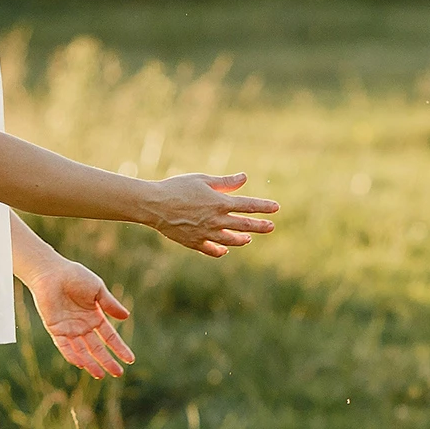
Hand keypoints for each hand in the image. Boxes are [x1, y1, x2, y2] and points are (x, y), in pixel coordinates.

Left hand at [25, 258, 133, 378]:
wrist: (52, 273)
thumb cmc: (75, 277)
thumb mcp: (98, 290)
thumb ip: (110, 305)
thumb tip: (126, 317)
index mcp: (95, 317)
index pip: (110, 337)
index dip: (120, 348)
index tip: (130, 360)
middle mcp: (83, 326)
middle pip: (97, 348)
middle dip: (107, 361)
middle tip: (118, 373)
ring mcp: (69, 329)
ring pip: (82, 351)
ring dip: (91, 363)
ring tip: (100, 375)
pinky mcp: (55, 329)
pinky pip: (64, 346)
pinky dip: (72, 355)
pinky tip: (82, 364)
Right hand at [148, 172, 278, 257]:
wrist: (153, 204)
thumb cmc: (177, 187)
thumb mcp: (202, 180)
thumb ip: (225, 182)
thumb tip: (244, 178)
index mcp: (219, 202)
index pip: (248, 205)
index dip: (263, 206)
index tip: (276, 208)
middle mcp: (216, 220)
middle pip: (244, 224)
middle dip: (259, 225)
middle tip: (271, 227)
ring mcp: (206, 233)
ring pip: (230, 240)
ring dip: (242, 239)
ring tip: (249, 238)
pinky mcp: (194, 242)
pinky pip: (211, 250)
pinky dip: (220, 250)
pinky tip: (225, 250)